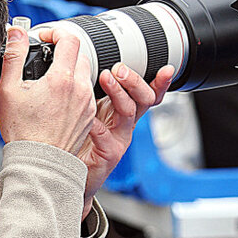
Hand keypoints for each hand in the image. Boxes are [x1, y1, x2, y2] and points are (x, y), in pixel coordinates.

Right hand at [0, 25, 96, 155]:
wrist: (39, 163)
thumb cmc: (23, 132)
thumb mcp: (10, 89)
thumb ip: (14, 56)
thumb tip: (17, 33)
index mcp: (62, 78)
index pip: (69, 38)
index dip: (56, 31)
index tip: (46, 37)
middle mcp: (80, 89)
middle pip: (79, 54)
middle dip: (64, 51)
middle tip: (47, 59)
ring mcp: (87, 103)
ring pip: (85, 74)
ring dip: (71, 71)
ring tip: (51, 82)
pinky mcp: (90, 116)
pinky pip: (87, 94)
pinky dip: (75, 90)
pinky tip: (58, 101)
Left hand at [76, 62, 174, 217]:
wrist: (71, 173)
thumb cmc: (80, 140)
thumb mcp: (91, 111)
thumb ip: (94, 91)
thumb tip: (88, 63)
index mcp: (124, 112)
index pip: (147, 94)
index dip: (160, 82)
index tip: (166, 69)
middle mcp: (126, 125)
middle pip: (143, 100)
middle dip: (134, 81)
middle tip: (119, 68)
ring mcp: (120, 140)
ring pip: (128, 112)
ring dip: (118, 92)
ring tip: (106, 77)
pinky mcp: (109, 154)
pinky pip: (106, 136)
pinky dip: (97, 125)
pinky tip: (89, 117)